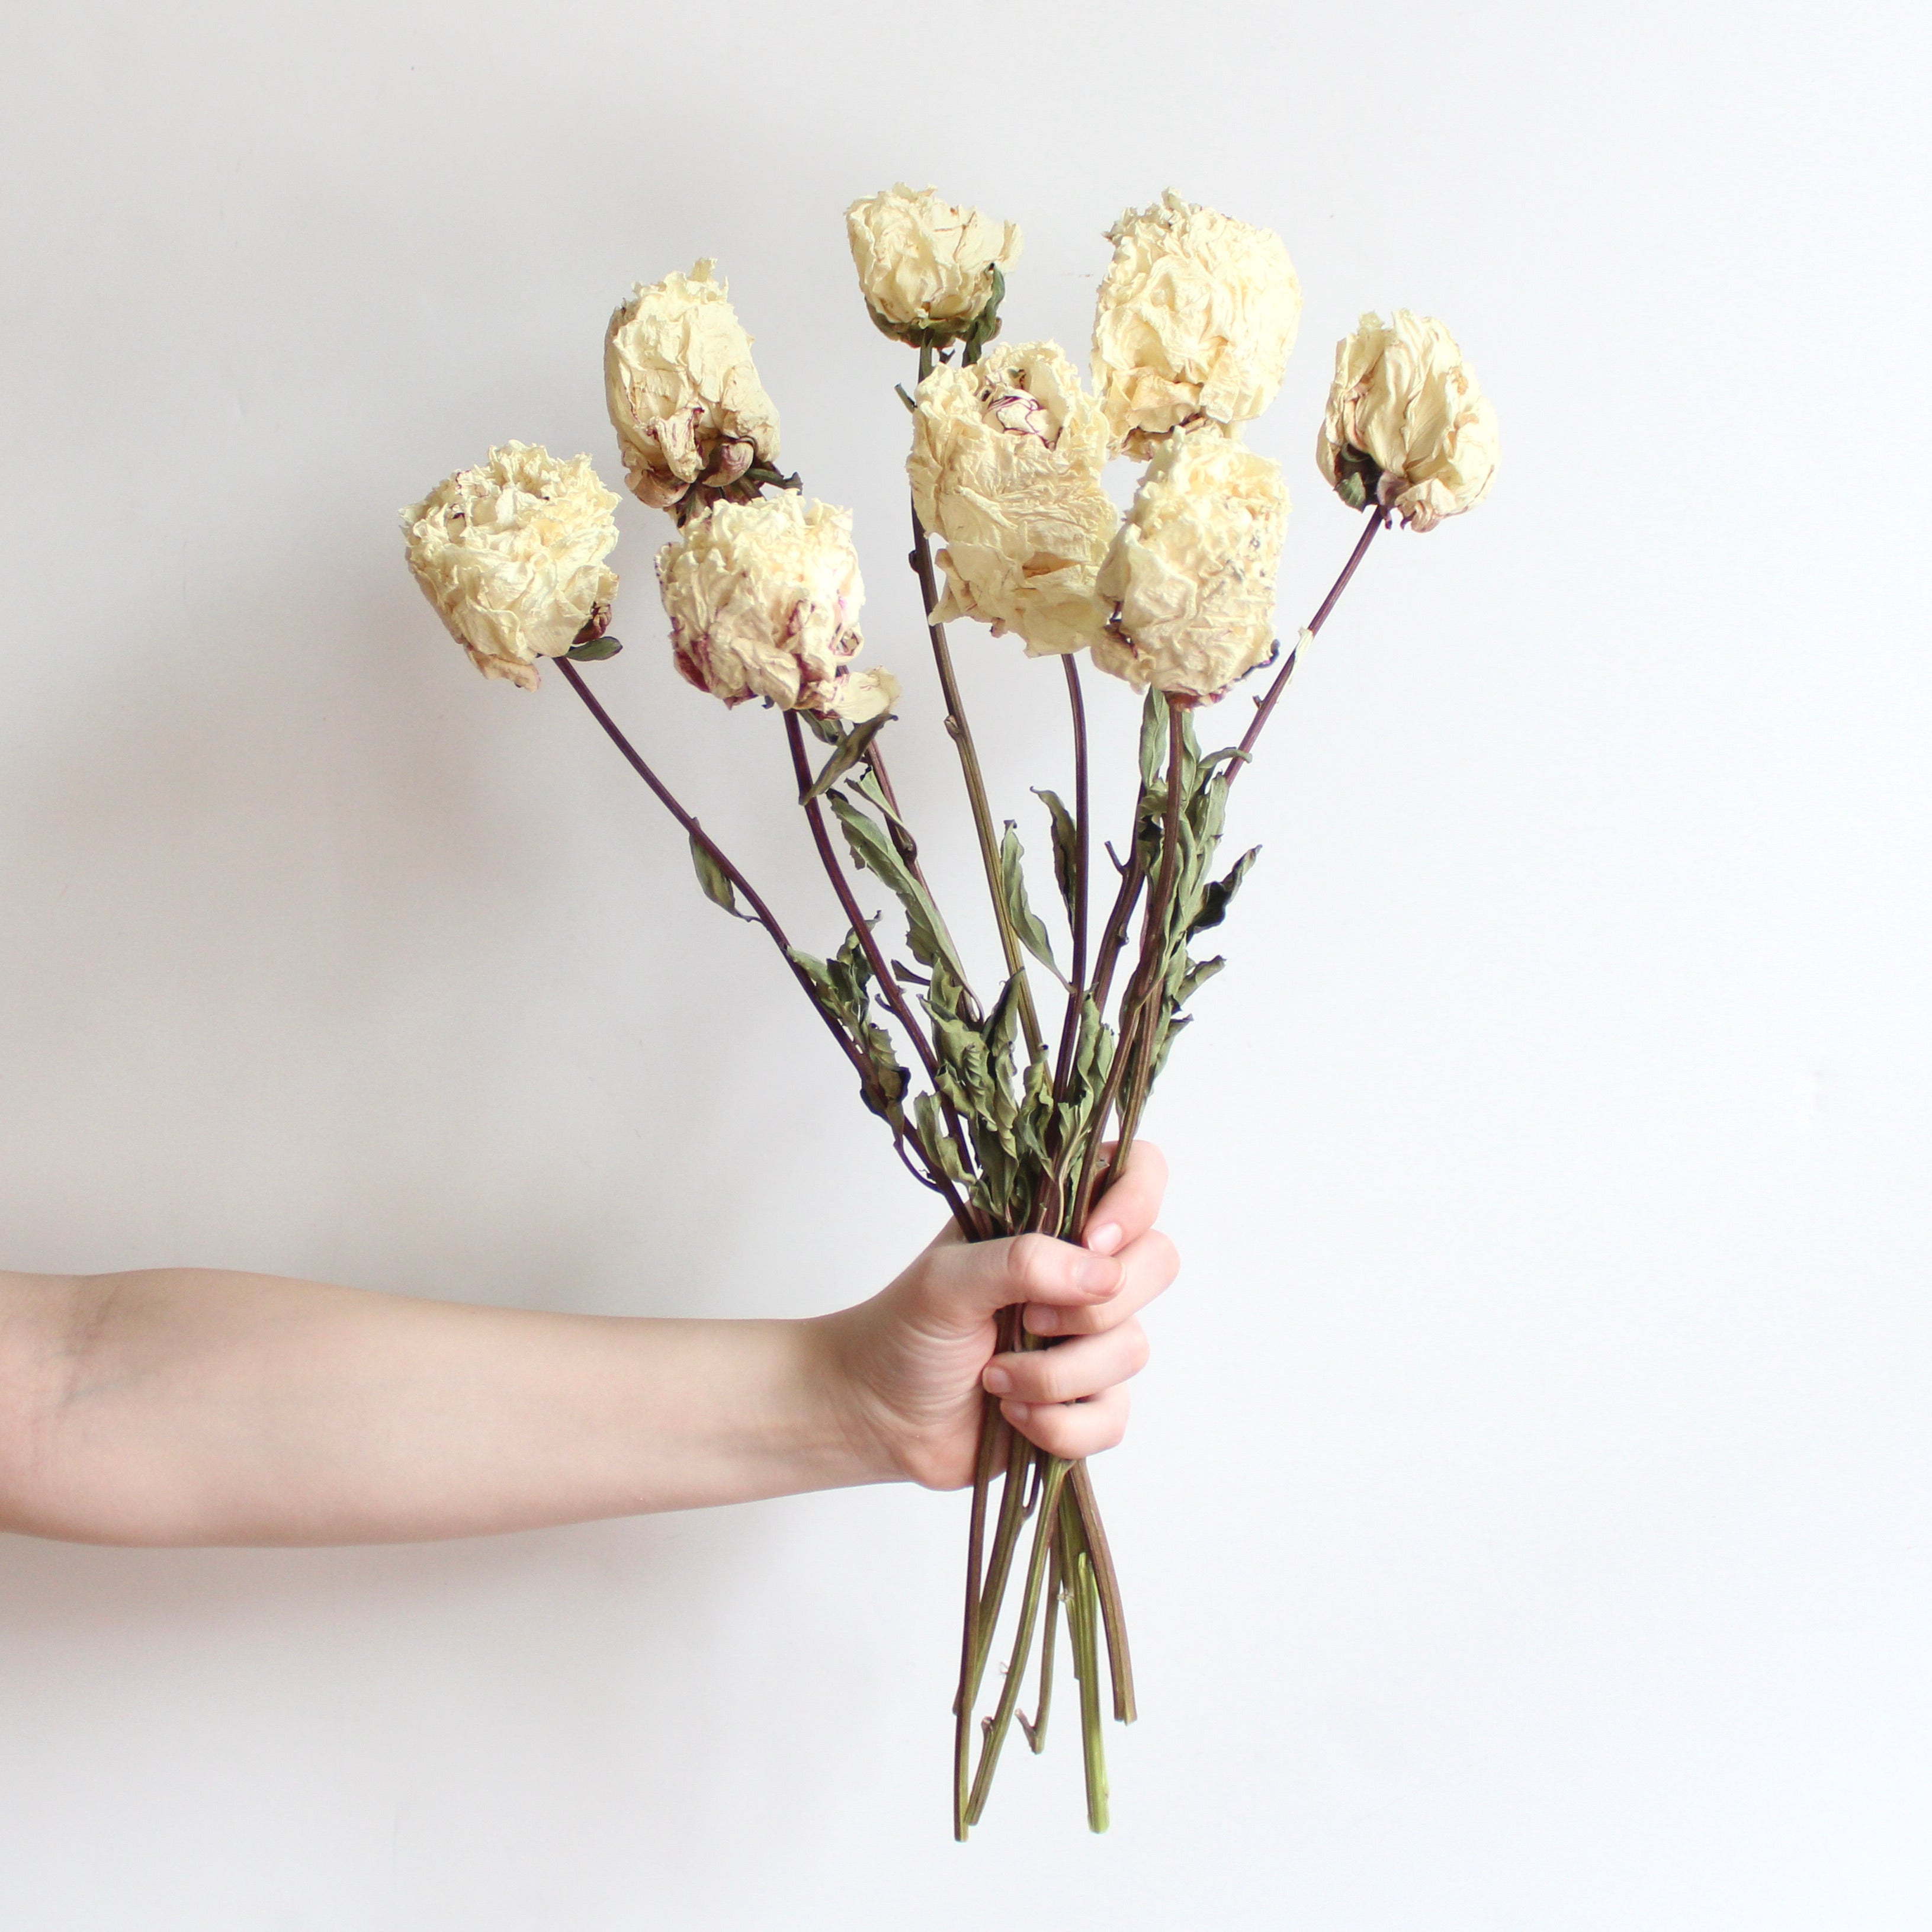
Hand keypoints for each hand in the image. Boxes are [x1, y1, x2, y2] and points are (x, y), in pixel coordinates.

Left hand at [820, 1144, 1178, 1489]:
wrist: (877, 1415)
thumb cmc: (903, 1330)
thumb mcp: (948, 1279)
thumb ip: (1022, 1261)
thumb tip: (1102, 1273)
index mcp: (1051, 1219)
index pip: (1139, 1174)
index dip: (1135, 1202)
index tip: (1093, 1240)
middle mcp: (1080, 1271)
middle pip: (1158, 1262)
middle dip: (1093, 1307)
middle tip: (1028, 1318)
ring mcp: (1089, 1337)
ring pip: (1132, 1348)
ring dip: (1055, 1375)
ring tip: (994, 1377)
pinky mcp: (1087, 1401)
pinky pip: (1115, 1416)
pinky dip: (1060, 1425)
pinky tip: (1013, 1417)